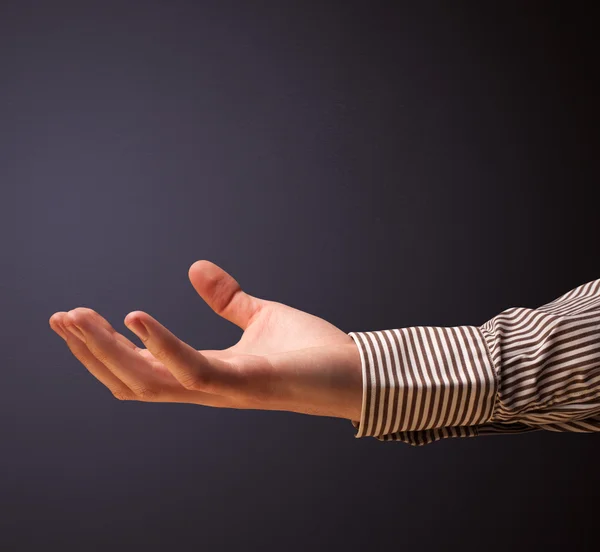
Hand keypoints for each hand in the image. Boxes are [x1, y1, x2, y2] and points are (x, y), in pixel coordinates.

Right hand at [49, 260, 362, 421]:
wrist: (357, 371)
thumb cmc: (312, 351)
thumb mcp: (261, 316)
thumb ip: (227, 299)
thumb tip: (194, 266)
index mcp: (206, 372)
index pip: (143, 367)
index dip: (106, 348)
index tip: (77, 318)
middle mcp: (207, 387)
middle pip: (133, 378)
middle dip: (92, 352)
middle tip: (60, 318)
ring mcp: (225, 389)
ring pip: (149, 380)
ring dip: (108, 351)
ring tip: (78, 318)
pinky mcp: (248, 383)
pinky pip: (193, 370)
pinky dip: (162, 345)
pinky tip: (136, 317)